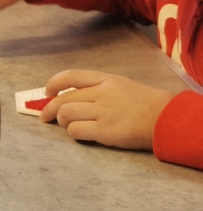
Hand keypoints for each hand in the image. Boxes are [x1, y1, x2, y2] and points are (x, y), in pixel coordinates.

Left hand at [39, 70, 175, 150]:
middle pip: (63, 99)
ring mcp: (102, 112)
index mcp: (105, 79)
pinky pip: (76, 131)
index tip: (47, 93)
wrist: (165, 118)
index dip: (54, 84)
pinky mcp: (105, 131)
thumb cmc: (143, 102)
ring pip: (66, 114)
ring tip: (67, 125)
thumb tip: (68, 96)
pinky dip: (73, 133)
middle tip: (46, 116)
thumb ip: (96, 87)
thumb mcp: (120, 84)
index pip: (70, 76)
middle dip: (49, 109)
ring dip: (61, 121)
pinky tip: (80, 134)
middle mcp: (101, 94)